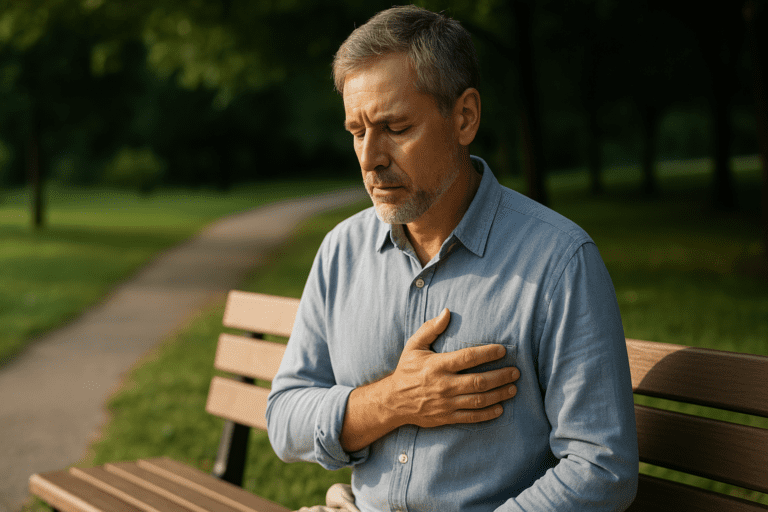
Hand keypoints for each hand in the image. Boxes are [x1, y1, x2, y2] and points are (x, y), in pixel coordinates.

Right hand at [383, 308, 519, 428]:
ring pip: (478, 400)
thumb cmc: (406, 370)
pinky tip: (500, 408)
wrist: (393, 401)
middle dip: (500, 376)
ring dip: (499, 394)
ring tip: (513, 389)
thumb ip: (431, 329)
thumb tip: (446, 312)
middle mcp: (444, 384)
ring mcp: (446, 403)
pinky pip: (471, 417)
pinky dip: (487, 413)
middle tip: (515, 372)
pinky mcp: (447, 417)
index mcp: (437, 365)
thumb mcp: (414, 346)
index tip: (503, 350)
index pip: (468, 358)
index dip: (487, 353)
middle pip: (478, 381)